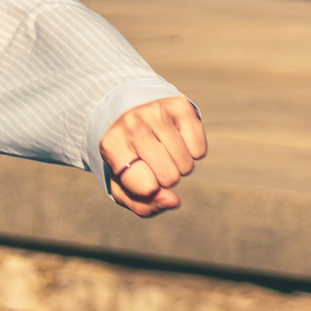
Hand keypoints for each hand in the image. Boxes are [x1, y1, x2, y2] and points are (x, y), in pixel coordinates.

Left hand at [100, 96, 206, 217]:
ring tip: (162, 149)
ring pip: (187, 165)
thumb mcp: (123, 186)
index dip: (149, 189)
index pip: (146, 186)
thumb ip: (143, 204)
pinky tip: (176, 139)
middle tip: (151, 160)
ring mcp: (158, 111)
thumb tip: (174, 201)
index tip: (139, 175)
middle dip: (164, 177)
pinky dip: (191, 151)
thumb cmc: (126, 157)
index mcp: (111, 145)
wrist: (127, 113)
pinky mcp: (181, 106)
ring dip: (178, 165)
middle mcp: (133, 124)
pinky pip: (199, 150)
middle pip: (170, 177)